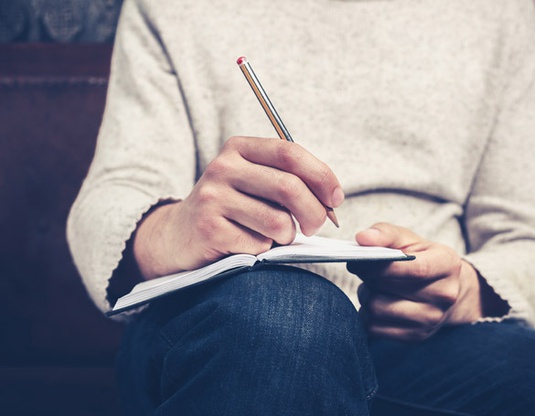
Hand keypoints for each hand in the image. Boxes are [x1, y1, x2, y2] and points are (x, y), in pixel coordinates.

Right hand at [133, 136, 343, 278]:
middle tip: (315, 227)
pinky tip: (247, 244)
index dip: (322, 176)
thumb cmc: (231, 209)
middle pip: (289, 187)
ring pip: (278, 221)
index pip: (290, 153)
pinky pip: (258, 244)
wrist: (178, 236)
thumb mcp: (254, 182)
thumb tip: (332, 200)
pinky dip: (264, 250)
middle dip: (314, 213)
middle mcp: (223, 167)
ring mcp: (213, 197)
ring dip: (287, 236)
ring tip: (274, 235)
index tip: (335, 198)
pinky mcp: (209, 229)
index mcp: (239, 148)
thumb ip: (289, 181)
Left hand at [348, 223, 483, 341]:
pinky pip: (374, 328)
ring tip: (373, 287)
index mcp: (447, 264)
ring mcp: (431, 319)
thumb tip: (362, 238)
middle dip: (369, 277)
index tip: (358, 261)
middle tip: (366, 270)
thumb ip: (384, 233)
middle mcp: (444, 295)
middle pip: (388, 288)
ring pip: (377, 309)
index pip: (413, 269)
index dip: (380, 265)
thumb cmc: (421, 258)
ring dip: (366, 296)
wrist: (444, 290)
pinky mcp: (415, 336)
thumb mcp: (408, 239)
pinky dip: (368, 315)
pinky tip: (378, 302)